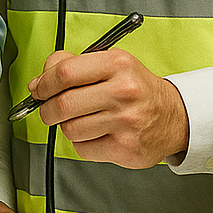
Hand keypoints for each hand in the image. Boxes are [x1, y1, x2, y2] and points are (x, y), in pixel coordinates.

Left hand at [31, 49, 189, 167]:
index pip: (65, 73)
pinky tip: (96, 133)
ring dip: (67, 126)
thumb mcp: (110, 64)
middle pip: (62, 104)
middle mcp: (123, 91)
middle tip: (48, 109)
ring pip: (70, 129)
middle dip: (46, 109)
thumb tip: (39, 81)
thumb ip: (73, 66)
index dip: (44, 83)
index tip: (38, 89)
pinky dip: (82, 143)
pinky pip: (83, 148)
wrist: (174, 117)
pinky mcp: (125, 148)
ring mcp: (126, 122)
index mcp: (117, 64)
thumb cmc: (136, 89)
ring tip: (82, 120)